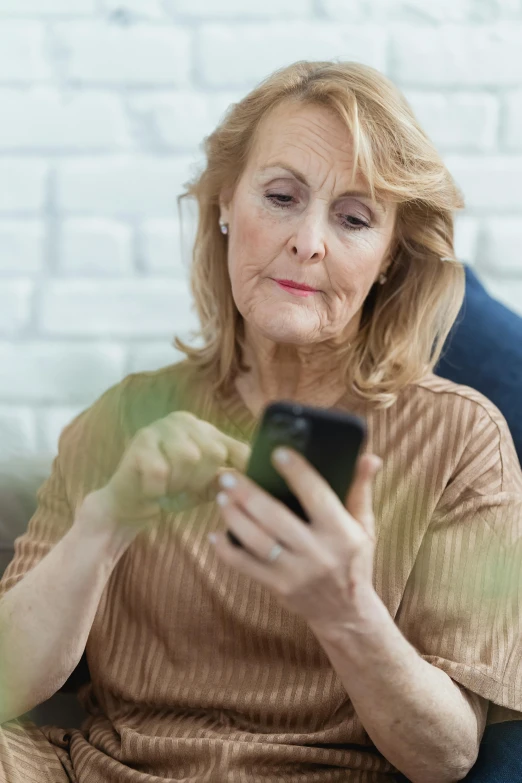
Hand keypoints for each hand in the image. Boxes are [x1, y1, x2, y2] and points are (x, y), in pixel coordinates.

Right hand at [86, 411, 250, 537]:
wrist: (130, 502)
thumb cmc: (170, 490)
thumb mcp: (205, 484)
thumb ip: (227, 477)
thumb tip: (255, 478)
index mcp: (204, 429)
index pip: (235, 447)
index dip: (244, 466)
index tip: (247, 485)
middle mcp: (184, 421)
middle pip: (212, 452)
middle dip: (199, 480)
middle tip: (182, 488)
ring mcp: (160, 428)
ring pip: (187, 458)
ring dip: (178, 483)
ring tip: (168, 487)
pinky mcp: (140, 442)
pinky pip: (161, 471)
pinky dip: (158, 488)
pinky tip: (152, 489)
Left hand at [209, 447, 382, 636]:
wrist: (347, 614)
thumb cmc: (354, 560)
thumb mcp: (364, 526)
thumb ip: (361, 490)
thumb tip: (369, 457)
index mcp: (342, 532)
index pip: (317, 495)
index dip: (297, 472)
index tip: (277, 453)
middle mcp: (318, 552)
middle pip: (275, 517)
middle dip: (248, 494)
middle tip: (228, 474)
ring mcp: (296, 572)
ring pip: (257, 541)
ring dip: (234, 517)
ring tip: (221, 496)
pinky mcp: (278, 587)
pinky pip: (245, 567)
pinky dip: (226, 550)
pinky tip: (215, 534)